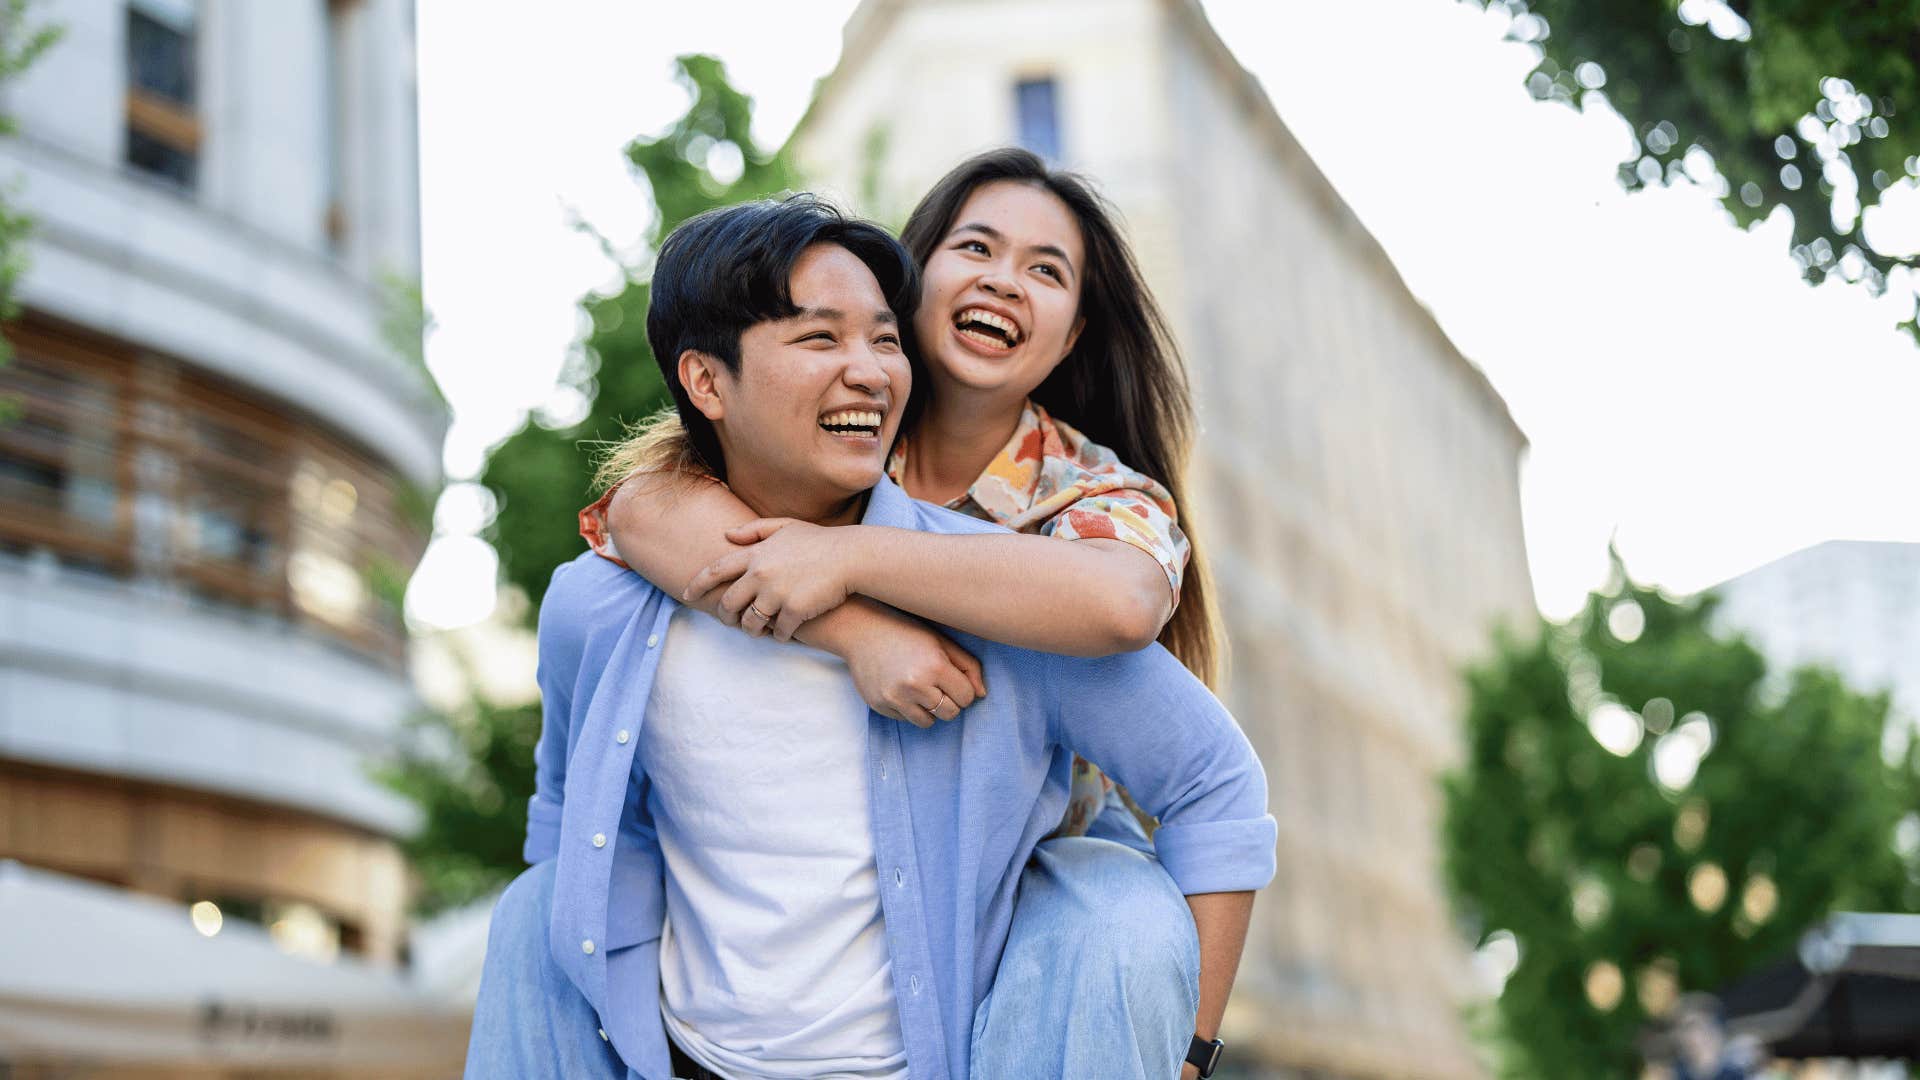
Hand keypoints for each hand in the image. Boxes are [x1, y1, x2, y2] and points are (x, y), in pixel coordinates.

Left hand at [682, 519, 860, 640]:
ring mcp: (777, 594)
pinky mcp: (794, 611)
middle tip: (731, 621)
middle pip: (729, 603)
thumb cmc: (819, 542)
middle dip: (726, 615)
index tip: (686, 593)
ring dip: (752, 629)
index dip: (697, 583)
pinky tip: (784, 633)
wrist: (851, 558)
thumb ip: (755, 530)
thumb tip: (727, 535)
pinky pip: (778, 633)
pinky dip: (779, 636)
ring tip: (759, 630)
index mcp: (755, 555)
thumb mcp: (786, 526)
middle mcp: (761, 574)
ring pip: (751, 623)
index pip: (715, 570)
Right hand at [840, 613, 987, 727]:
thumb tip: (982, 694)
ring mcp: (895, 699)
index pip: (967, 697)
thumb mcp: (941, 642)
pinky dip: (908, 709)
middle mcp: (915, 686)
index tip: (952, 679)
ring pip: (928, 722)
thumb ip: (968, 666)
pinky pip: (906, 720)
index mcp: (935, 667)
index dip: (963, 689)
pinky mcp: (880, 706)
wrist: (861, 630)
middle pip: (950, 713)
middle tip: (937, 684)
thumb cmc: (906, 632)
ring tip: (919, 688)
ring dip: (929, 709)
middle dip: (949, 701)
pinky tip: (900, 688)